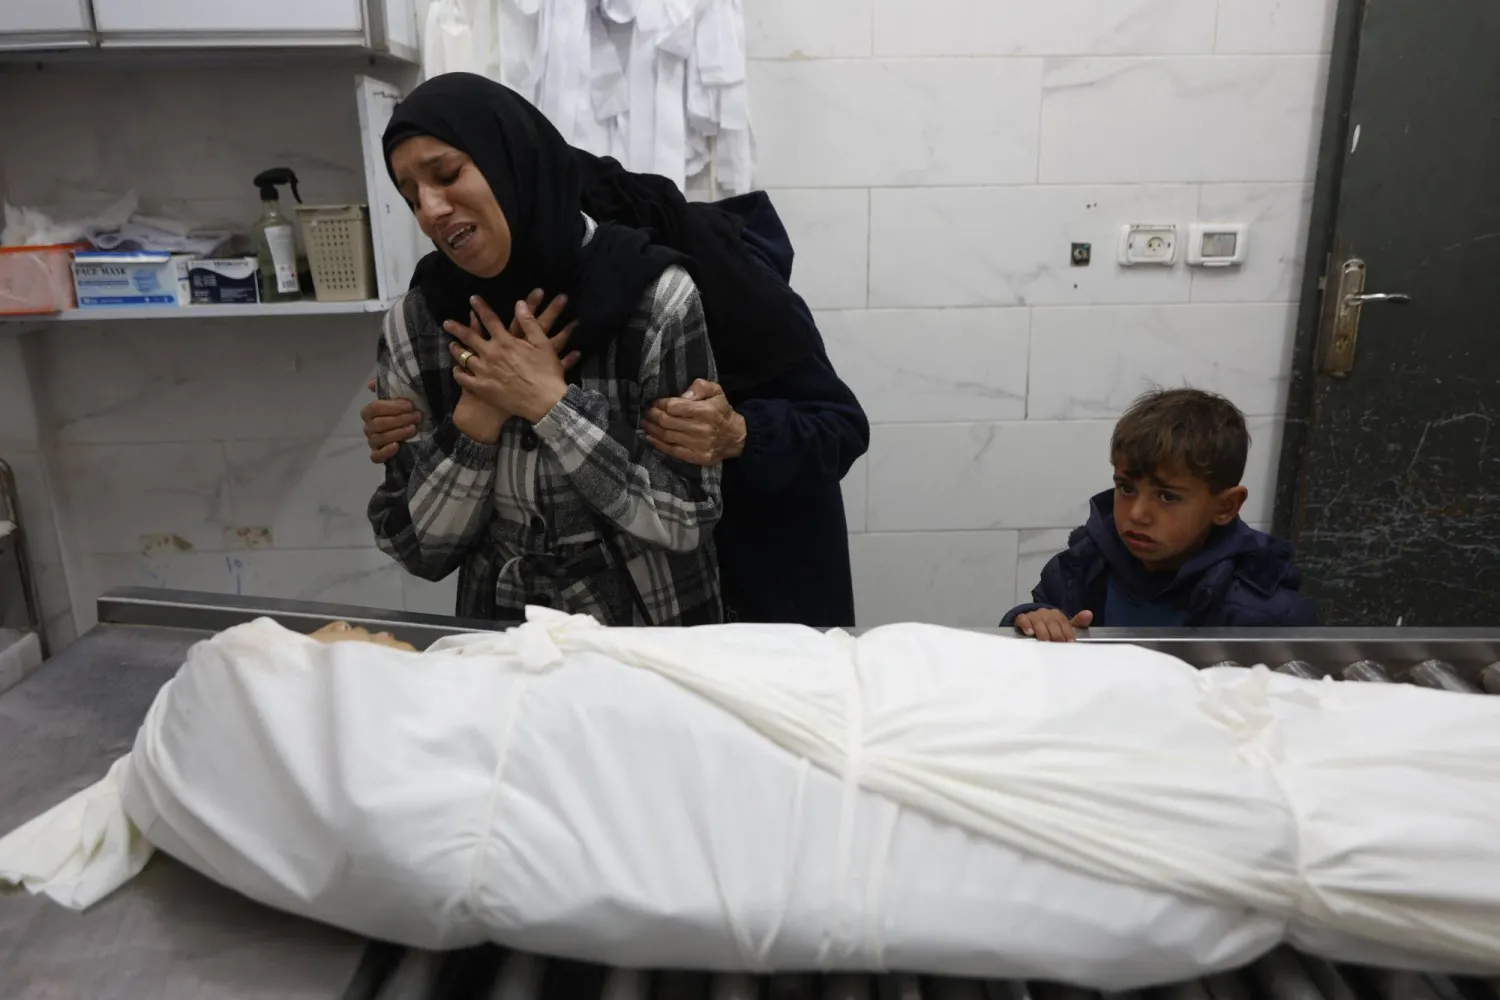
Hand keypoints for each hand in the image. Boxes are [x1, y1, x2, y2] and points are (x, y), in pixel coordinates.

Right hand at [361, 378, 421, 462]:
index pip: (374, 408)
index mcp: (370, 412)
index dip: (392, 407)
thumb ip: (387, 389)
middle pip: (377, 424)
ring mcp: (373, 442)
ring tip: (413, 429)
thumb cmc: (405, 412)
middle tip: (416, 417)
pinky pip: (376, 456)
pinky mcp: (378, 455)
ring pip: (378, 439)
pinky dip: (385, 452)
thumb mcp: (400, 398)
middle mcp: (369, 427)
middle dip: (399, 419)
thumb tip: (371, 383)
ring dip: (397, 433)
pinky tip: (397, 446)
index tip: (410, 406)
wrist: (416, 429)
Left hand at [449, 293, 578, 423]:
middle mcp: (491, 354)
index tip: (472, 299)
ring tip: (451, 345)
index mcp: (505, 342)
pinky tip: (457, 370)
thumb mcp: (543, 344)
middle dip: (456, 328)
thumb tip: (519, 303)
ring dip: (456, 350)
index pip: (489, 319)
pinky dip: (458, 372)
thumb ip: (529, 322)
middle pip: (469, 337)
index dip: (480, 307)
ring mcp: (484, 372)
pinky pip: (463, 379)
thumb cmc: (547, 372)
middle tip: (447, 323)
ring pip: (463, 357)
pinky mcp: (482, 388)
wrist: (544, 402)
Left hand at [642, 379, 745, 465]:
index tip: (655, 402)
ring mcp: (700, 445)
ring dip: (652, 429)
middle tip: (647, 412)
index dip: (661, 404)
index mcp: (707, 411)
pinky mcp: (698, 458)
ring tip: (645, 423)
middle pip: (668, 422)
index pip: (675, 407)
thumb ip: (700, 387)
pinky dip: (658, 445)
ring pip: (667, 436)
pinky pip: (673, 451)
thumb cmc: (721, 411)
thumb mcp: (716, 391)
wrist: (736, 437)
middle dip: (653, 416)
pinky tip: (650, 438)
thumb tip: (683, 395)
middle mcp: (703, 429)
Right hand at [1013, 608, 1093, 642]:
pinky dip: (1026, 625)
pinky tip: (1030, 632)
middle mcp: (1046, 613)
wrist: (1033, 622)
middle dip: (1056, 633)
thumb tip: (1089, 614)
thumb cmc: (1052, 627)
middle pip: (1052, 622)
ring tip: (1045, 641)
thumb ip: (1078, 622)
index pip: (1064, 622)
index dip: (1067, 632)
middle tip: (1058, 644)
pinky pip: (1023, 619)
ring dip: (1042, 631)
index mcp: (1057, 615)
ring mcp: (1034, 615)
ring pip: (1038, 621)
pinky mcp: (1022, 618)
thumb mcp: (1065, 626)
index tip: (1070, 642)